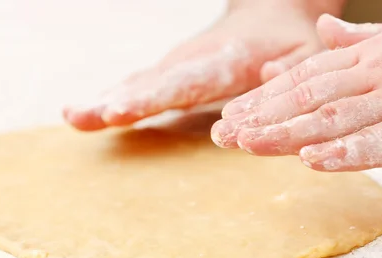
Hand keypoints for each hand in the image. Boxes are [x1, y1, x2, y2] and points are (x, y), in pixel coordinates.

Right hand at [63, 0, 346, 130]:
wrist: (272, 17)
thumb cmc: (293, 42)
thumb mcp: (307, 54)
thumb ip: (291, 69)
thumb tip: (266, 75)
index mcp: (227, 59)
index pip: (185, 80)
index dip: (151, 97)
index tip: (119, 110)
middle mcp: (193, 61)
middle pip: (151, 83)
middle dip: (119, 101)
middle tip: (86, 116)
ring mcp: (178, 68)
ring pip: (138, 84)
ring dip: (105, 101)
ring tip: (74, 115)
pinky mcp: (170, 76)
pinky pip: (138, 89)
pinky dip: (111, 102)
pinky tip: (82, 115)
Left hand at [212, 14, 381, 171]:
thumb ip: (360, 41)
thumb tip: (323, 33)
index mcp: (367, 56)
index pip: (304, 77)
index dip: (264, 96)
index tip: (233, 113)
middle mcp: (376, 75)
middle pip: (308, 96)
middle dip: (263, 116)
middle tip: (226, 133)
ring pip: (333, 118)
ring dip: (288, 133)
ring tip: (251, 144)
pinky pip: (380, 142)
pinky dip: (346, 152)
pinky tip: (312, 161)